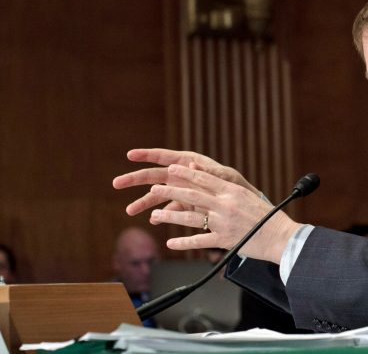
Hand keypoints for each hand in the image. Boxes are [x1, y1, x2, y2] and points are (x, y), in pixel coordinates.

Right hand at [113, 148, 259, 215]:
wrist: (244, 205)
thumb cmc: (237, 186)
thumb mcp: (225, 178)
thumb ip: (207, 172)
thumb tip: (189, 163)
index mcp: (190, 162)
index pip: (165, 156)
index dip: (147, 154)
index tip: (129, 154)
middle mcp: (182, 174)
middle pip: (154, 175)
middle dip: (135, 179)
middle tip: (116, 184)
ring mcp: (182, 189)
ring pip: (158, 195)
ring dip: (143, 202)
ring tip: (129, 211)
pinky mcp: (186, 204)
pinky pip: (169, 208)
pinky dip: (161, 215)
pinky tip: (152, 220)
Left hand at [147, 163, 300, 262]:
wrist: (280, 236)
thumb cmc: (266, 216)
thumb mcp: (248, 195)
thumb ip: (228, 187)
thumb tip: (213, 178)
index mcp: (233, 191)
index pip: (204, 178)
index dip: (186, 173)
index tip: (171, 169)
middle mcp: (226, 205)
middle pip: (192, 196)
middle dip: (171, 191)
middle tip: (155, 188)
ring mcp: (224, 223)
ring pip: (191, 218)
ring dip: (170, 216)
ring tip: (155, 215)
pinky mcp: (224, 240)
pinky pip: (199, 241)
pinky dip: (183, 242)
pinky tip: (171, 242)